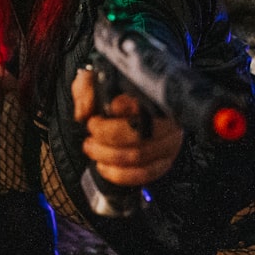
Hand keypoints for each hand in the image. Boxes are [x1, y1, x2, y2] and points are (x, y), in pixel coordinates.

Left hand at [72, 68, 183, 186]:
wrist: (122, 106)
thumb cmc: (112, 91)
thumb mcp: (96, 79)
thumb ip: (86, 89)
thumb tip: (85, 112)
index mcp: (155, 92)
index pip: (143, 102)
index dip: (121, 110)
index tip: (99, 115)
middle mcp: (168, 117)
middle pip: (139, 134)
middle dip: (106, 137)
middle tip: (91, 132)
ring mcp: (170, 141)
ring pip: (139, 157)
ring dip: (108, 157)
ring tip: (91, 148)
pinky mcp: (166, 161)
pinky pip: (145, 175)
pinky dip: (120, 175)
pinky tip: (103, 166)